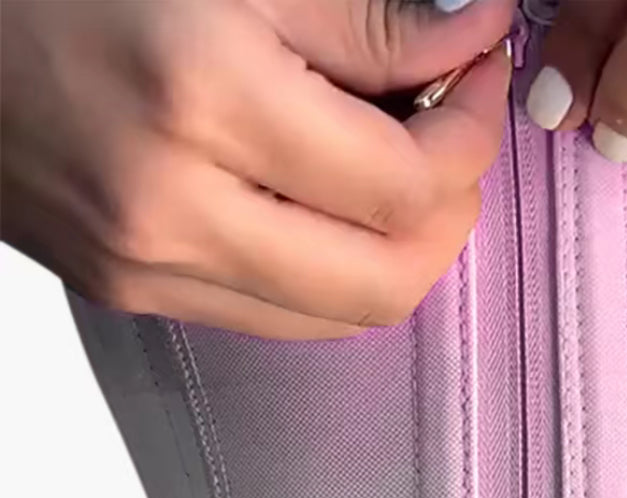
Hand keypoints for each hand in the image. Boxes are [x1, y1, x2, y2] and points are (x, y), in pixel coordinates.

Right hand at [0, 0, 512, 338]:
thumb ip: (364, 18)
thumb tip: (472, 39)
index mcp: (196, 95)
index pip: (402, 181)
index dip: (471, 134)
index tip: (477, 76)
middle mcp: (170, 206)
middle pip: (388, 279)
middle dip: (451, 213)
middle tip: (456, 137)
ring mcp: (144, 266)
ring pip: (341, 315)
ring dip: (400, 253)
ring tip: (400, 170)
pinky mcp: (128, 291)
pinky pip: (278, 316)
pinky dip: (333, 272)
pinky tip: (331, 206)